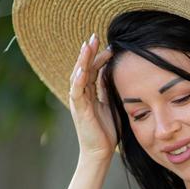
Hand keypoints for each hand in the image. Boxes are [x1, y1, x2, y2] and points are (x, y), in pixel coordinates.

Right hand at [69, 34, 115, 160]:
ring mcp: (78, 102)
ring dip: (82, 60)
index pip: (92, 70)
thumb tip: (112, 72)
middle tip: (94, 36)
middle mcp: (81, 95)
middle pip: (83, 68)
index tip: (109, 45)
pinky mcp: (79, 110)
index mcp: (89, 93)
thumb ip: (108, 89)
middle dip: (88, 52)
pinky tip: (82, 69)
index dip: (98, 57)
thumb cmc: (106, 131)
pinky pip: (77, 92)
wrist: (100, 152)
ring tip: (87, 45)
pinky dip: (78, 80)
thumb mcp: (111, 104)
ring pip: (78, 76)